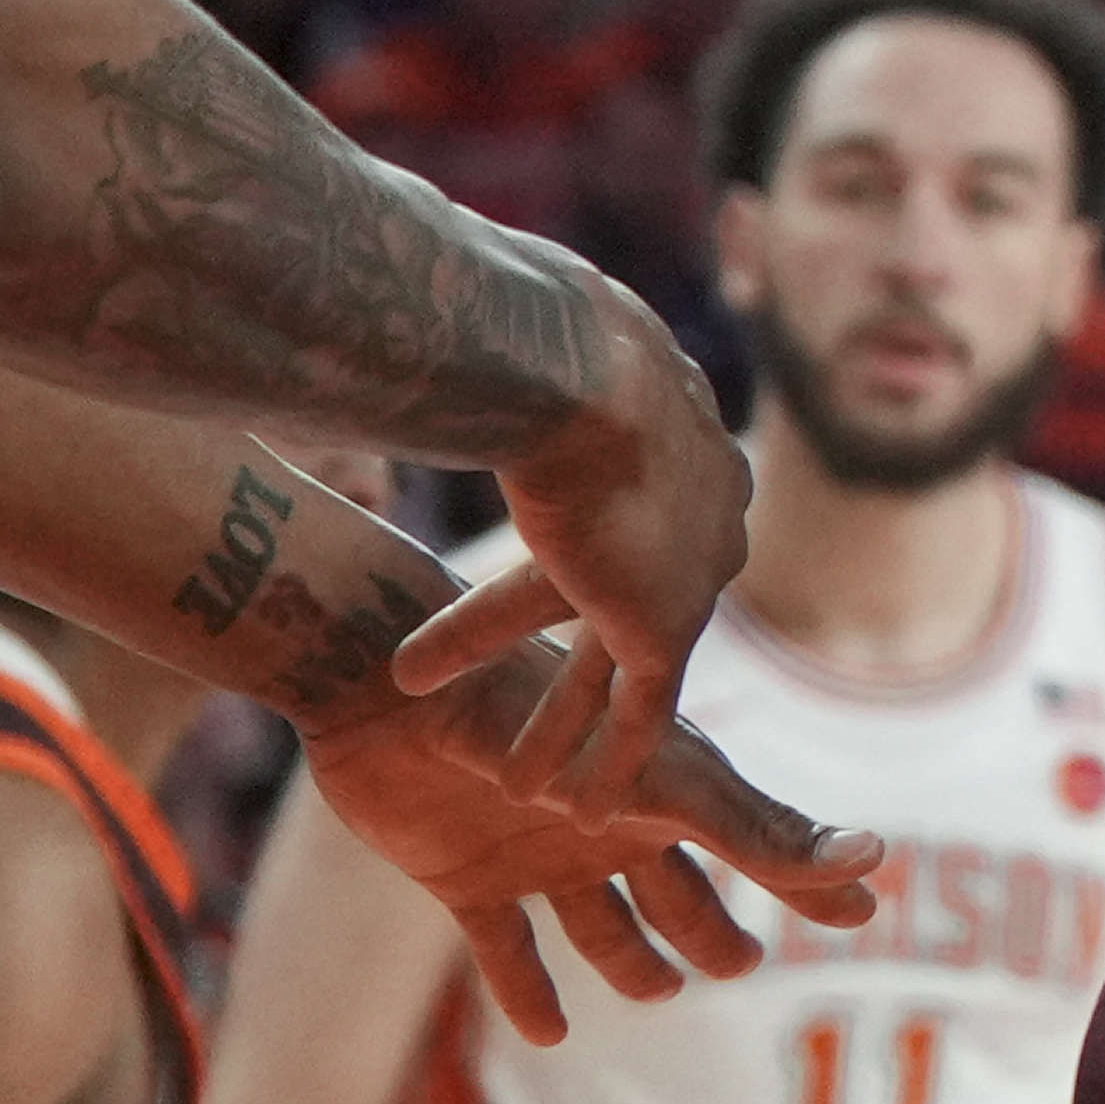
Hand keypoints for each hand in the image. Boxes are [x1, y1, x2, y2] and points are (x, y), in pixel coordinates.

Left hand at [301, 658, 881, 1042]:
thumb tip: (872, 856)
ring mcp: (535, 855)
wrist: (384, 690)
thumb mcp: (657, 781)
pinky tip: (550, 1031)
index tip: (860, 913)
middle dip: (712, 930)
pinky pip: (505, 950)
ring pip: (601, 925)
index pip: (752, 847)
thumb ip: (756, 830)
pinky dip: (526, 992)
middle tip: (743, 964)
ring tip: (659, 990)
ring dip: (632, 962)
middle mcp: (605, 827)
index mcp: (660, 792)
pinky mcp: (464, 880)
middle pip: (678, 894)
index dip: (805, 880)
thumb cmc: (532, 716)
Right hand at [389, 293, 747, 797]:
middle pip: (620, 595)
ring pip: (626, 665)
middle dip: (568, 651)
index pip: (602, 514)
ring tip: (516, 777)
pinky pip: (639, 708)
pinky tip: (568, 800)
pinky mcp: (667, 622)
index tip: (522, 573)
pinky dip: (602, 753)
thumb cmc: (521, 339)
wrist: (568, 371)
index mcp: (680, 437)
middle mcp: (706, 509)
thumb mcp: (506, 332)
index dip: (547, 559)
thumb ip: (475, 349)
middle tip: (523, 692)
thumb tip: (398, 303)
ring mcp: (696, 569)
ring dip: (563, 722)